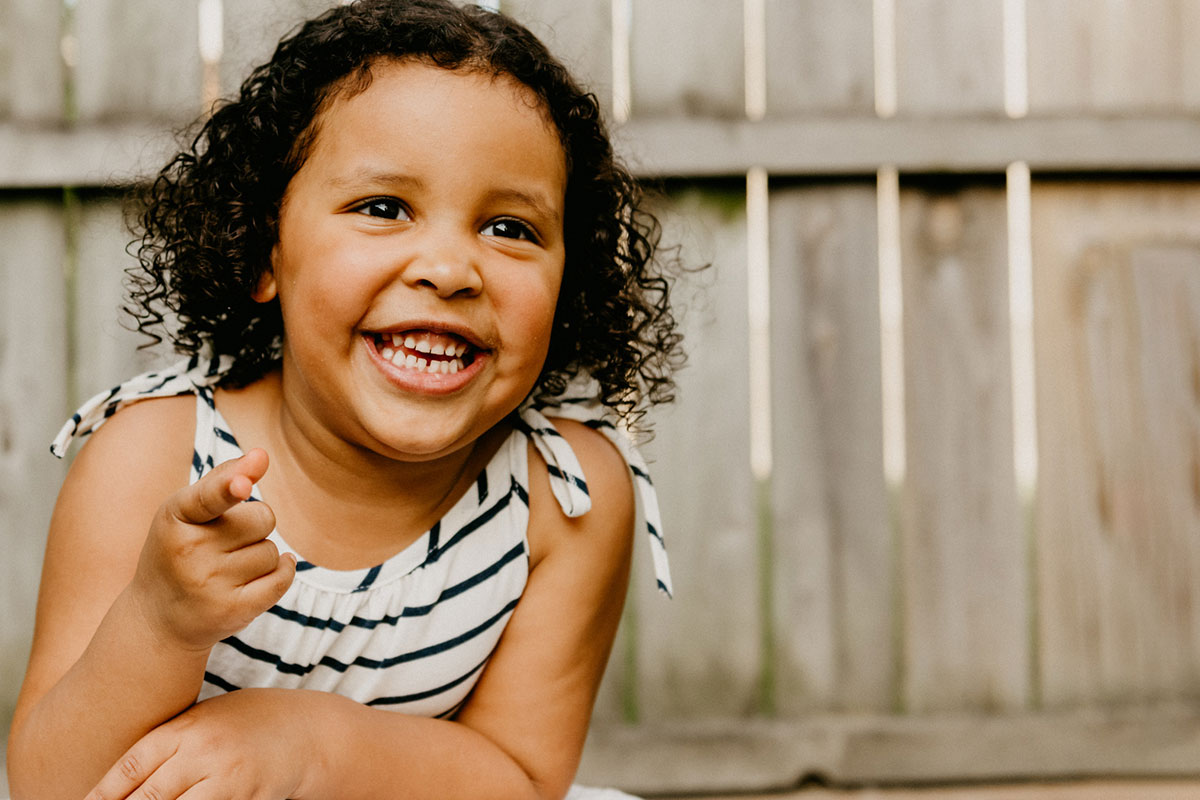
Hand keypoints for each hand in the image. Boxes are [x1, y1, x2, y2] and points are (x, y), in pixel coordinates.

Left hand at [84, 689, 312, 799]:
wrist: (305, 730)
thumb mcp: (203, 720)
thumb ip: (166, 745)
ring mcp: (229, 779)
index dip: (102, 794)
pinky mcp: (249, 799)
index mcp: (188, 728)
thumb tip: (116, 784)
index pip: (131, 766)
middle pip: (147, 797)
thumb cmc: (245, 722)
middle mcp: (205, 752)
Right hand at [130, 448, 295, 650]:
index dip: (230, 486)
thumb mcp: (186, 512)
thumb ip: (222, 479)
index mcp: (174, 517)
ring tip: (226, 569)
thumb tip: (261, 455)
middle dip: (254, 527)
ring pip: (272, 551)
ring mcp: (209, 584)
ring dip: (260, 556)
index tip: (244, 484)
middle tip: (224, 543)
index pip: (209, 497)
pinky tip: (256, 577)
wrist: (157, 620)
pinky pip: (281, 578)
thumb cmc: (180, 551)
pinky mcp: (232, 611)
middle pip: (263, 517)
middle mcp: (188, 551)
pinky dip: (280, 573)